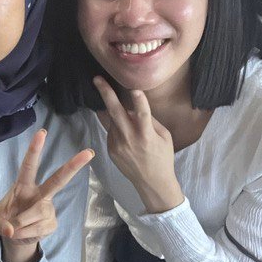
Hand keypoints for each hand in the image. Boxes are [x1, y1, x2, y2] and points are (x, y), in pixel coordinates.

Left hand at [0, 129, 94, 261]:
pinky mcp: (52, 223)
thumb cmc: (3, 220)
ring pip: (37, 212)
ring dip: (20, 223)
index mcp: (23, 185)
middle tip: (89, 152)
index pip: (29, 165)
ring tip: (12, 229)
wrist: (13, 237)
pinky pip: (37, 228)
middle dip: (73, 166)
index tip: (42, 133)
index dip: (35, 150)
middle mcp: (39, 193)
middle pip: (58, 179)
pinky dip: (24, 234)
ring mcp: (48, 208)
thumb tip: (11, 229)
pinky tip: (22, 233)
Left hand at [93, 77, 183, 214]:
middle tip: (97, 79)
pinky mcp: (110, 149)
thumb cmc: (162, 157)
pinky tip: (124, 131)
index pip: (143, 115)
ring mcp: (117, 145)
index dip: (139, 102)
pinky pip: (111, 131)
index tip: (134, 89)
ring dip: (111, 110)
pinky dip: (116, 126)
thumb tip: (135, 108)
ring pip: (111, 120)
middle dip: (106, 94)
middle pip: (115, 113)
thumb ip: (149, 121)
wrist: (152, 182)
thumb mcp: (164, 137)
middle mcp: (130, 139)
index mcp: (147, 136)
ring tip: (111, 101)